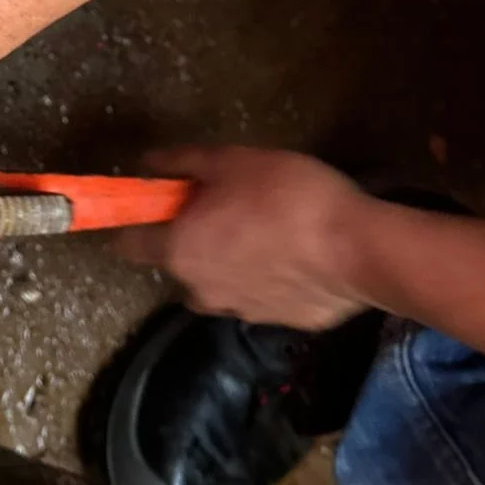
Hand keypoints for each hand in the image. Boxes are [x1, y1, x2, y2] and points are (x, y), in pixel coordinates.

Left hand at [119, 146, 371, 328]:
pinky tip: (295, 256)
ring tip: (264, 233)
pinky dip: (268, 279)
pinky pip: (260, 297)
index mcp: (179, 252)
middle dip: (192, 240)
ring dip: (228, 264)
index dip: (135, 224)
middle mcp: (200, 290)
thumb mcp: (230, 161)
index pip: (128, 246)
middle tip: (226, 208)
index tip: (153, 206)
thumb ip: (182, 163)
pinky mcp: (282, 323)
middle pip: (178, 264)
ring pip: (218, 284)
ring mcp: (241, 312)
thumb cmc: (284, 197)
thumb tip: (146, 164)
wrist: (356, 249)